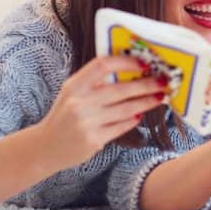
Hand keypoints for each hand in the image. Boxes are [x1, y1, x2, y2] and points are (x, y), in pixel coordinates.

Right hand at [35, 55, 166, 170]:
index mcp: (74, 85)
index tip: (144, 63)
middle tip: (163, 81)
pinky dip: (132, 120)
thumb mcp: (72, 93)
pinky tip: (139, 115)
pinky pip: (121, 127)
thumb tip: (131, 70)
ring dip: (146, 102)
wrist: (46, 147)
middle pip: (120, 89)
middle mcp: (79, 102)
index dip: (125, 62)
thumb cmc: (65, 116)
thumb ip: (95, 83)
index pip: (102, 65)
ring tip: (159, 97)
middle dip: (146, 85)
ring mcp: (86, 123)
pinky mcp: (93, 140)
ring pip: (125, 110)